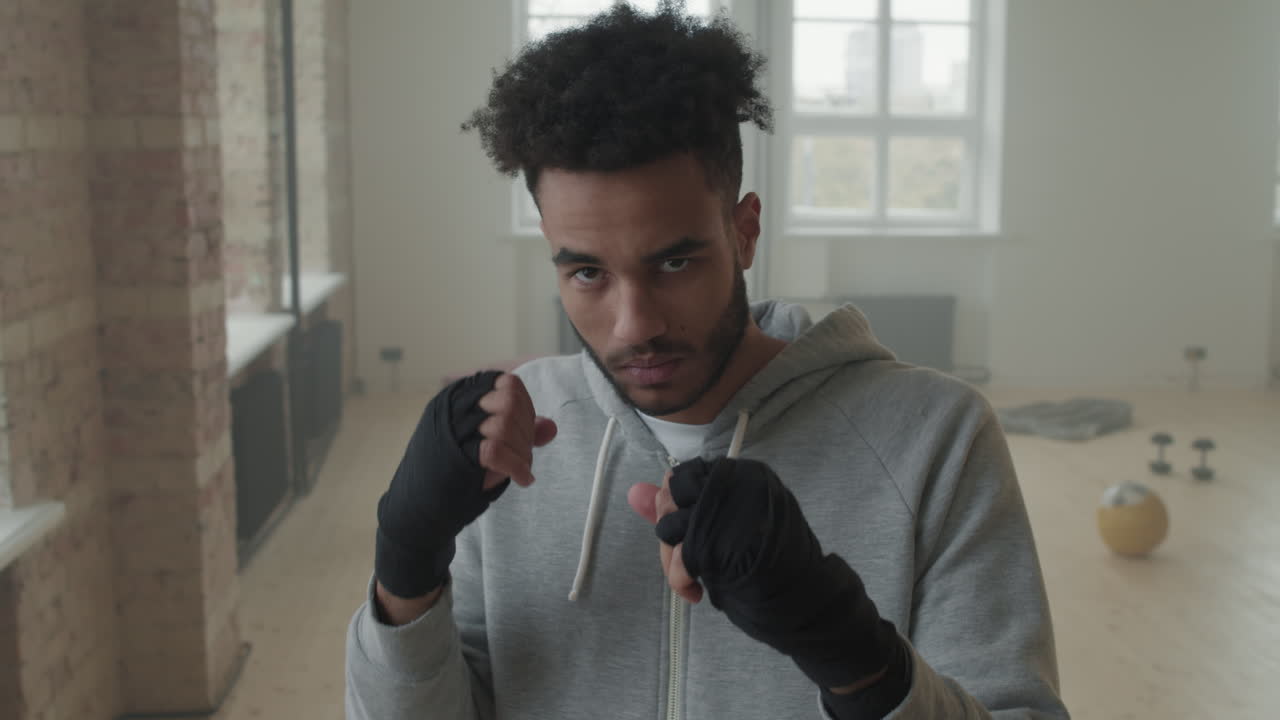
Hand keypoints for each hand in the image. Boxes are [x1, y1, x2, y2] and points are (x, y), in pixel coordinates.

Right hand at [375, 371, 556, 599]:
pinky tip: (524, 479)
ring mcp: (451, 430)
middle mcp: (452, 408)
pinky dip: (518, 467)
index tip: (524, 433)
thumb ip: (518, 433)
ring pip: (504, 423)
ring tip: (521, 470)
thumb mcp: (487, 445)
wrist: (417, 510)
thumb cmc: (454, 474)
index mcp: (458, 397)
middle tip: (523, 454)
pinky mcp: (454, 456)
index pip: (507, 384)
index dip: (526, 408)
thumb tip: (551, 427)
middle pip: (510, 400)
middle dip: (526, 429)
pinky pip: (496, 450)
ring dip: (523, 450)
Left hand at [629, 457, 898, 690]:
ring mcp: (733, 512)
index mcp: (744, 474)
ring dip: (672, 562)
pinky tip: (695, 592)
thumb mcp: (722, 529)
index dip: (674, 507)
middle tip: (684, 565)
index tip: (683, 533)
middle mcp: (739, 484)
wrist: (805, 602)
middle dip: (668, 535)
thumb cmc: (765, 564)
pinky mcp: (727, 542)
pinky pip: (682, 554)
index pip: (683, 476)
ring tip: (691, 582)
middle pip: (671, 498)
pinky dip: (680, 578)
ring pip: (671, 525)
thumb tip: (633, 491)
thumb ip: (677, 509)